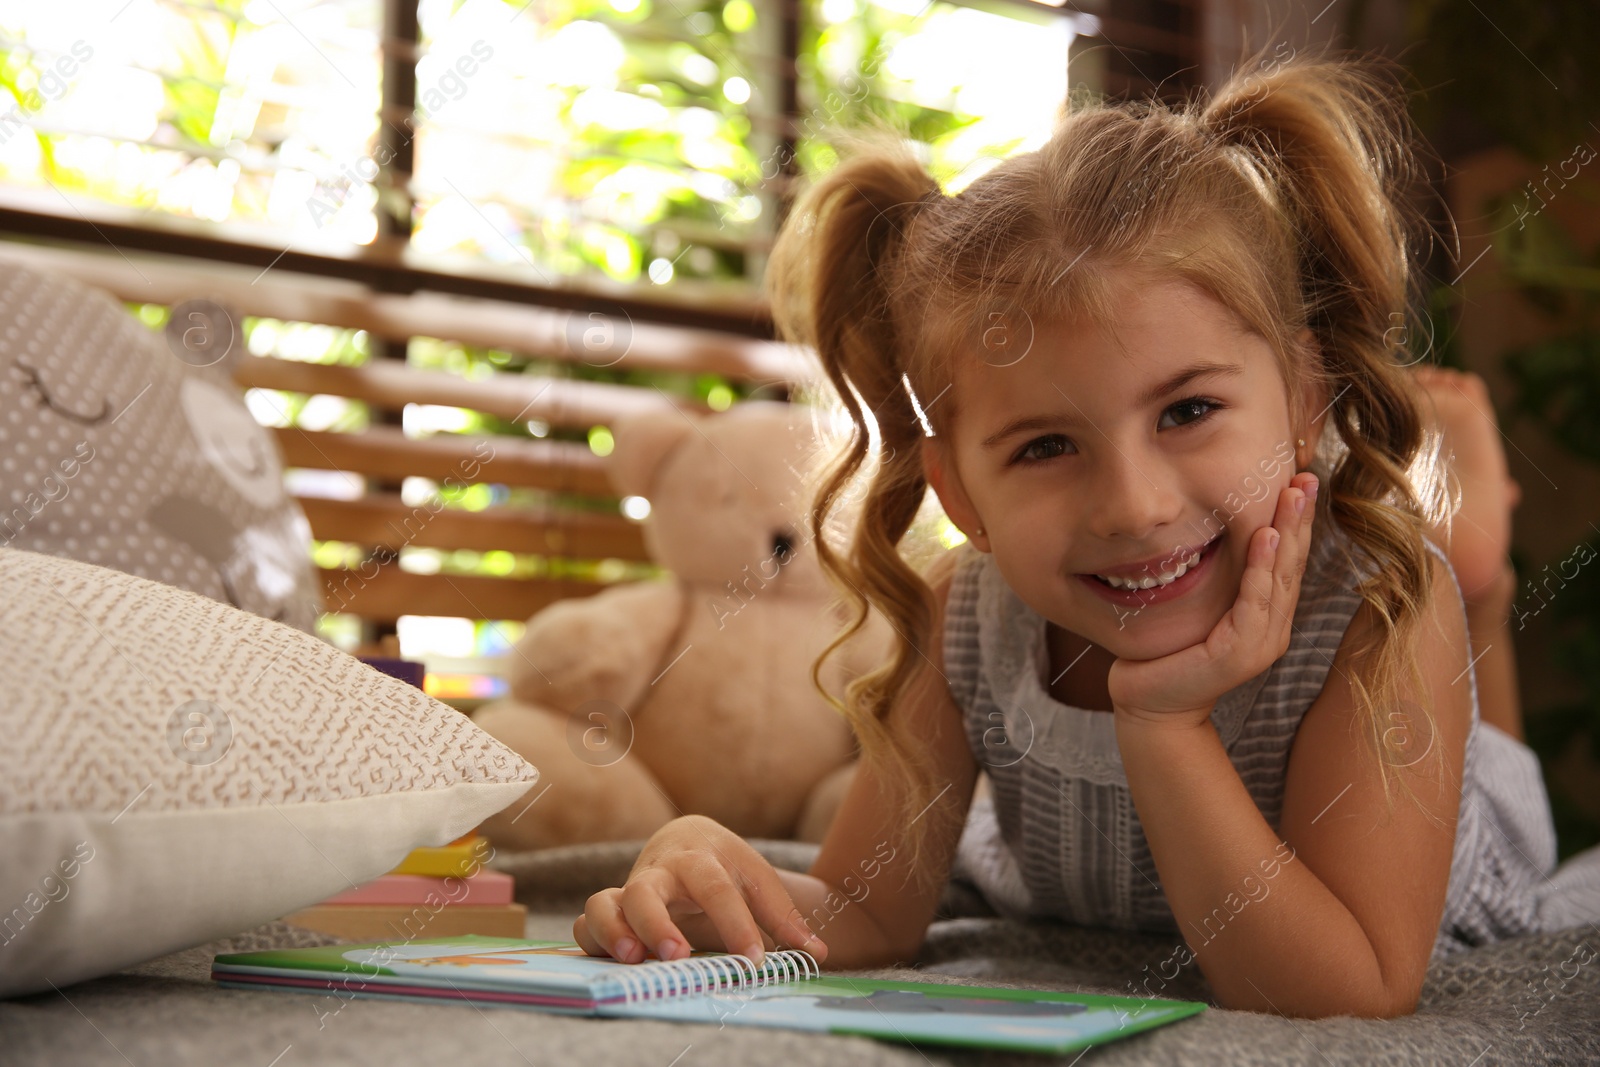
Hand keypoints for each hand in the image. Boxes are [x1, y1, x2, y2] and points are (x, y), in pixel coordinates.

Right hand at [574, 814, 826, 965]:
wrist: (686, 838)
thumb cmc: (725, 865)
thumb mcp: (756, 880)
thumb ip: (783, 917)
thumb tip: (816, 952)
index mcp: (700, 858)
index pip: (717, 889)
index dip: (735, 924)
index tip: (754, 960)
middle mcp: (659, 871)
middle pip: (645, 889)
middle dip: (657, 923)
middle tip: (678, 955)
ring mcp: (629, 889)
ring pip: (604, 902)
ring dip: (615, 931)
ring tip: (634, 959)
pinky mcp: (610, 909)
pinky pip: (587, 922)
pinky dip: (594, 941)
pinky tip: (614, 965)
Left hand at [1108, 472, 1318, 729]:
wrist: (1149, 703)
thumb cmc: (1168, 652)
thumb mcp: (1200, 606)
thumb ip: (1220, 578)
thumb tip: (1220, 529)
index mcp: (1266, 614)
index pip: (1286, 559)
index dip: (1296, 520)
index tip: (1301, 478)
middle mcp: (1272, 626)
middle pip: (1292, 562)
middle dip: (1301, 517)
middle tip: (1309, 475)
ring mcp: (1261, 642)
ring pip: (1280, 578)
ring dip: (1288, 533)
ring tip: (1293, 495)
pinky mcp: (1239, 653)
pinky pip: (1254, 602)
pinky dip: (1262, 569)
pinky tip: (1266, 538)